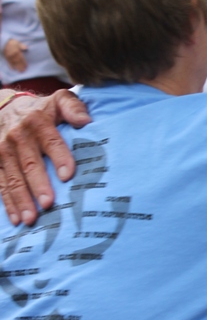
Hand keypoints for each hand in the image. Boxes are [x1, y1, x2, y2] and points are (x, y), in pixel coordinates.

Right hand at [0, 89, 89, 225]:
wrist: (4, 107)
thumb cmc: (41, 110)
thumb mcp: (58, 100)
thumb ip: (73, 107)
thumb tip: (86, 121)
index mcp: (38, 121)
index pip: (51, 140)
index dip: (60, 157)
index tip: (68, 175)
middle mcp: (18, 136)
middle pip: (30, 164)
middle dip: (38, 184)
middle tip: (49, 204)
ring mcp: (3, 150)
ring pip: (13, 178)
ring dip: (22, 199)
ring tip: (31, 219)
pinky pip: (1, 184)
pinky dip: (8, 203)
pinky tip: (17, 220)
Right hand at [3, 39, 27, 72]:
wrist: (4, 42)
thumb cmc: (12, 43)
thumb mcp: (18, 43)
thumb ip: (22, 46)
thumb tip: (27, 48)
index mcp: (17, 51)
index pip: (21, 58)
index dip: (24, 62)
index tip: (26, 66)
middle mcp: (13, 55)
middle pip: (18, 61)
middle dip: (21, 66)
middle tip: (23, 70)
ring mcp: (9, 57)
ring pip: (14, 63)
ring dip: (17, 67)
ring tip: (20, 71)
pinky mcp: (6, 58)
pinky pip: (8, 62)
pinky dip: (10, 66)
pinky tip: (12, 69)